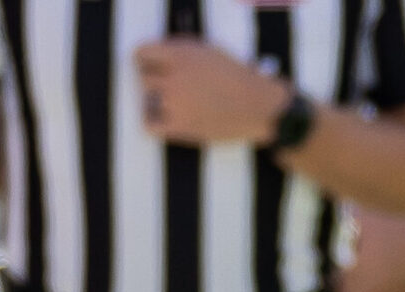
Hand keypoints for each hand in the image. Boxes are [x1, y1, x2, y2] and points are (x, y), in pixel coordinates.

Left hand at [136, 39, 292, 146]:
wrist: (264, 108)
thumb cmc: (239, 78)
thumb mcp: (210, 51)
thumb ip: (180, 50)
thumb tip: (157, 57)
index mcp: (181, 55)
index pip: (141, 53)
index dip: (148, 61)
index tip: (159, 69)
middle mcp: (174, 77)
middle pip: (144, 79)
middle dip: (158, 83)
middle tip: (176, 90)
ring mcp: (176, 103)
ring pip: (146, 102)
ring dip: (160, 103)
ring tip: (180, 106)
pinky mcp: (182, 127)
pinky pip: (150, 126)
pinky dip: (155, 124)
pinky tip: (171, 122)